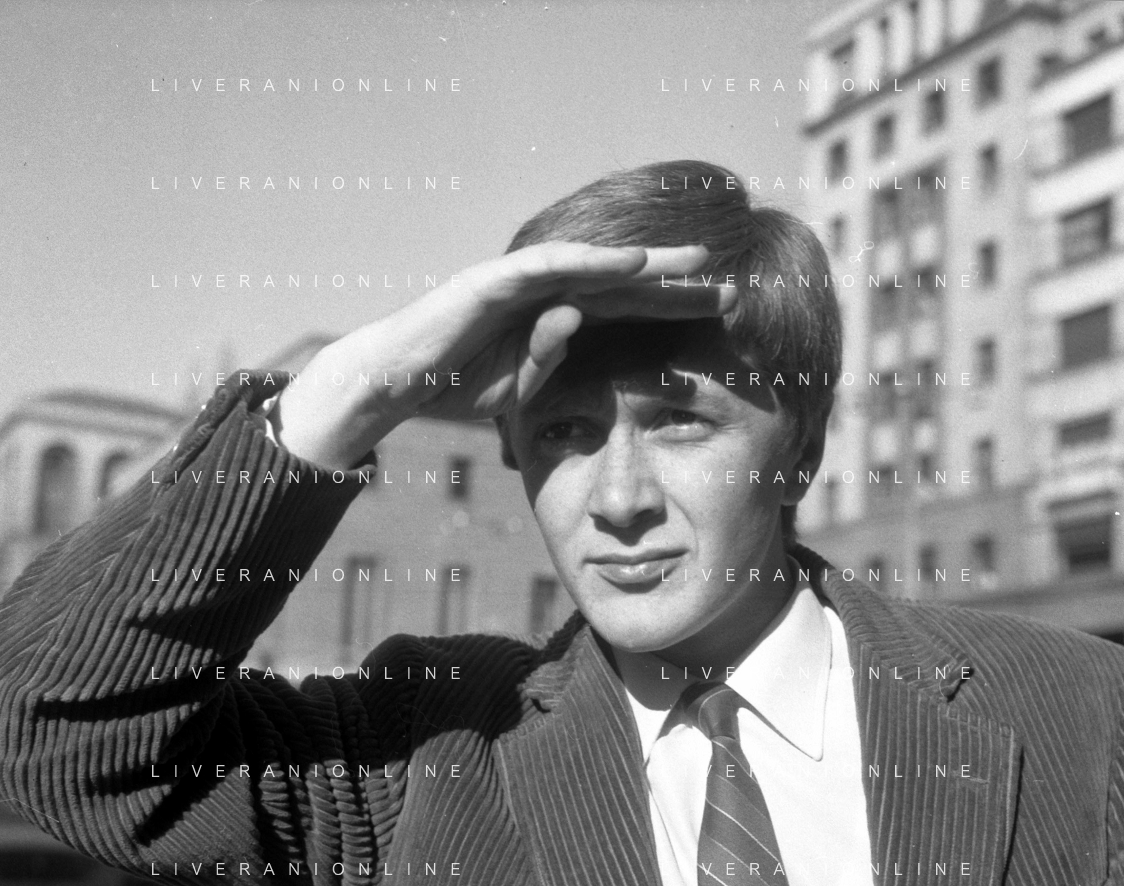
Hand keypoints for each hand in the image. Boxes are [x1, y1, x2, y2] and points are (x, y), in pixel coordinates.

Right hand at [275, 242, 735, 469]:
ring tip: (697, 262)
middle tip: (729, 283)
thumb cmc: (452, 384)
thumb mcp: (516, 386)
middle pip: (622, 284)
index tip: (718, 316)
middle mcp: (544, 293)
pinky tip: (635, 262)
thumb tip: (574, 327)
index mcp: (554, 319)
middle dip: (675, 284)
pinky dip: (593, 263)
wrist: (394, 380)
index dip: (670, 311)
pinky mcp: (493, 281)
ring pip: (595, 267)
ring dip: (648, 263)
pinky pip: (551, 268)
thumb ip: (547, 360)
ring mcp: (519, 282)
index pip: (624, 311)